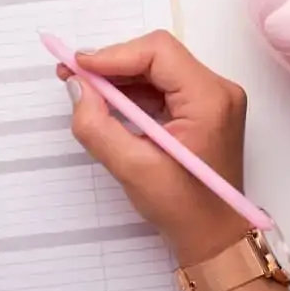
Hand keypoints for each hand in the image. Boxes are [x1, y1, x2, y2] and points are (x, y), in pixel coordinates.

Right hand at [58, 30, 249, 265]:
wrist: (216, 238)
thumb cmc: (183, 209)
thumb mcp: (132, 169)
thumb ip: (97, 125)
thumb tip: (77, 86)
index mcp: (209, 100)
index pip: (158, 52)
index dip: (114, 54)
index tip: (78, 67)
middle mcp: (217, 91)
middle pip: (157, 55)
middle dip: (112, 63)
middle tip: (72, 74)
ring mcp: (212, 99)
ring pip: (157, 68)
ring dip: (119, 76)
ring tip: (83, 88)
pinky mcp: (202, 109)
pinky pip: (162, 85)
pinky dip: (132, 90)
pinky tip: (107, 102)